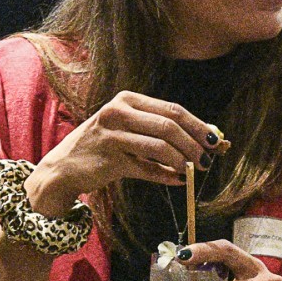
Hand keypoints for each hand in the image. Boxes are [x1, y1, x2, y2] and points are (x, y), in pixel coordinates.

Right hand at [28, 91, 227, 211]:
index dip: (198, 126)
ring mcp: (111, 135)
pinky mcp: (109, 160)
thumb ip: (161, 132)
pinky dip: (165, 176)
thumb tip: (206, 142)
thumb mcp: (128, 130)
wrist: (64, 167)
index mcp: (127, 99)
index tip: (216, 141)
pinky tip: (177, 181)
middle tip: (207, 159)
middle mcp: (118, 112)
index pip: (172, 110)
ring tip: (194, 171)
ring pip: (159, 146)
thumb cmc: (103, 147)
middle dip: (194, 143)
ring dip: (182, 160)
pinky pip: (146, 169)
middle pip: (169, 126)